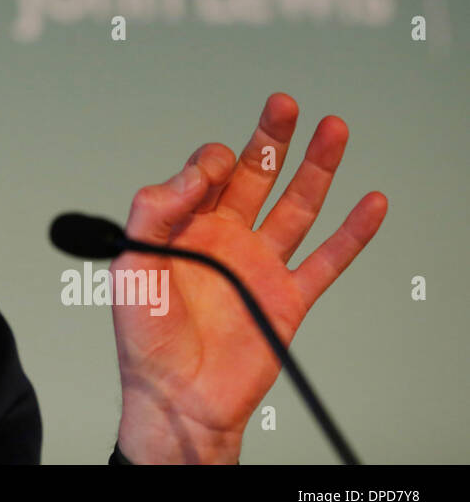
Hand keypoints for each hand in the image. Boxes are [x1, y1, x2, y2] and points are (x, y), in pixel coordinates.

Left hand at [111, 93, 387, 462]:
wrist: (176, 398)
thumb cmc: (144, 338)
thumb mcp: (131, 264)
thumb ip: (155, 211)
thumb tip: (194, 171)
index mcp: (182, 226)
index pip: (204, 174)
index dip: (209, 161)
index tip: (212, 167)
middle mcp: (223, 239)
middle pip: (254, 176)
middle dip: (269, 138)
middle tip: (284, 103)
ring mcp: (259, 265)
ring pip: (296, 206)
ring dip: (316, 168)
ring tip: (334, 128)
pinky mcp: (287, 297)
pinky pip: (327, 260)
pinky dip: (352, 233)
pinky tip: (370, 202)